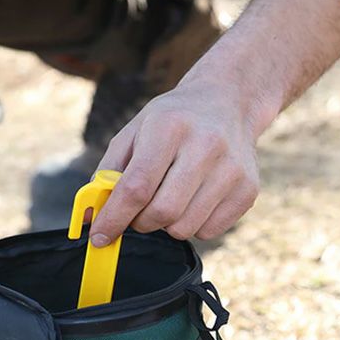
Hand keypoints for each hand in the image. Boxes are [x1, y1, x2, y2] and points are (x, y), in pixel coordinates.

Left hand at [91, 77, 259, 245]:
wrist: (228, 102)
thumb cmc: (171, 123)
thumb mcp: (134, 134)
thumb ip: (108, 174)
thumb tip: (91, 217)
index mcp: (169, 126)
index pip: (136, 187)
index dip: (114, 218)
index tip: (100, 237)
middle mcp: (206, 144)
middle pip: (162, 212)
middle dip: (141, 222)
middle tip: (139, 213)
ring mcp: (232, 168)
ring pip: (184, 228)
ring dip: (166, 225)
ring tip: (169, 200)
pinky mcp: (248, 189)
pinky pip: (208, 231)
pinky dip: (193, 226)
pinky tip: (194, 201)